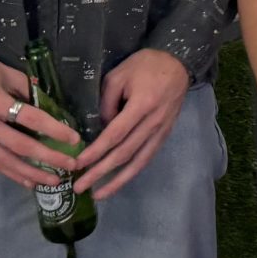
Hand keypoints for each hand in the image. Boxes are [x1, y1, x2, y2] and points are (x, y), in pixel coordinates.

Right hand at [0, 53, 80, 187]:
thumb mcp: (6, 72)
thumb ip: (28, 89)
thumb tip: (51, 107)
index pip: (30, 118)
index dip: (54, 130)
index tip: (74, 139)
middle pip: (21, 146)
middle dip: (49, 158)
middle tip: (71, 166)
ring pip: (7, 161)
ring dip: (33, 173)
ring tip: (55, 181)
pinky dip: (12, 174)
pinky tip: (29, 182)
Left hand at [76, 48, 192, 198]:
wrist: (178, 63)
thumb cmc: (145, 66)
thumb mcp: (118, 76)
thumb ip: (106, 103)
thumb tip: (100, 129)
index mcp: (141, 105)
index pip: (114, 135)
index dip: (95, 151)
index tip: (78, 164)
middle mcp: (153, 123)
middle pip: (124, 153)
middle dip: (100, 172)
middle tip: (80, 187)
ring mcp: (162, 131)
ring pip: (139, 162)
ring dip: (118, 180)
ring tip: (99, 194)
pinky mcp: (165, 134)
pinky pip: (147, 157)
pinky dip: (133, 172)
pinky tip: (119, 181)